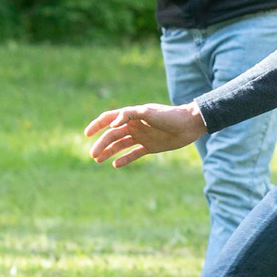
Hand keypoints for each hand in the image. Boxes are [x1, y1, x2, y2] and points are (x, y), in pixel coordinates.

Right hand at [84, 102, 206, 165]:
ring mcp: (142, 136)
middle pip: (112, 135)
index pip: (108, 119)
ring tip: (99, 160)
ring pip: (120, 145)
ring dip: (109, 152)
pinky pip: (134, 153)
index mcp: (131, 115)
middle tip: (93, 156)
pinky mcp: (150, 147)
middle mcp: (134, 125)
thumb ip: (129, 115)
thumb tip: (111, 125)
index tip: (86, 134)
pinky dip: (125, 159)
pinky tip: (115, 164)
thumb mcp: (148, 112)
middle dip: (101, 144)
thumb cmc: (169, 116)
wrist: (190, 125)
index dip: (96, 125)